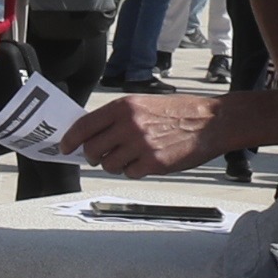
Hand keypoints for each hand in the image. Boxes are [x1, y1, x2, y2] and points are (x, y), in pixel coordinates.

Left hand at [64, 91, 229, 174]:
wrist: (212, 121)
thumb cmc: (178, 112)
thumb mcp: (144, 104)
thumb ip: (117, 117)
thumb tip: (89, 134)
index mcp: (124, 107)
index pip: (84, 125)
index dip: (70, 139)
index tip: (65, 147)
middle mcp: (129, 124)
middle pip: (91, 149)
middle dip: (92, 156)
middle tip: (100, 156)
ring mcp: (140, 144)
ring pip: (108, 164)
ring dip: (115, 164)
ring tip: (131, 155)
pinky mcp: (153, 162)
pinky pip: (129, 173)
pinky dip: (134, 170)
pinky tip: (147, 160)